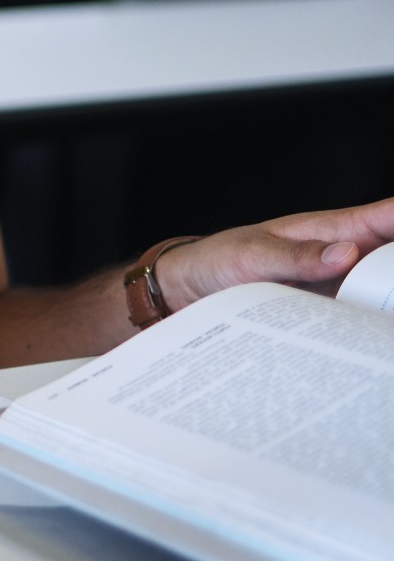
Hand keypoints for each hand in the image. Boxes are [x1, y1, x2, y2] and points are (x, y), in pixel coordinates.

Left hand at [158, 196, 393, 309]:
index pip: (384, 218)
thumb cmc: (217, 260)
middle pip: (392, 260)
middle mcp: (340, 257)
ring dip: (387, 303)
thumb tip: (346, 253)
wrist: (187, 293)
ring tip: (387, 320)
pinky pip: (354, 319)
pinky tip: (371, 342)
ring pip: (379, 292)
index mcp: (328, 230)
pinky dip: (364, 328)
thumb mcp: (251, 255)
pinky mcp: (324, 313)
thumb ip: (296, 256)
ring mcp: (335, 287)